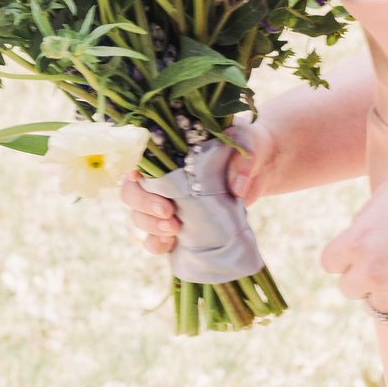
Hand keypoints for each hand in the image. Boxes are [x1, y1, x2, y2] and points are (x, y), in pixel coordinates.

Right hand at [119, 116, 279, 253]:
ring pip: (139, 218)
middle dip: (143, 205)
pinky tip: (170, 244)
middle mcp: (159, 179)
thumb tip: (236, 187)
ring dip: (150, 227)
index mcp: (167, 151)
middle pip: (131, 193)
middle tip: (169, 212)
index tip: (144, 180)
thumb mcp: (247, 142)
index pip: (135, 160)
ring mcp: (164, 204)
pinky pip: (154, 239)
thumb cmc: (244, 146)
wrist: (256, 170)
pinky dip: (156, 244)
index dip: (133, 173)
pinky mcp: (175, 226)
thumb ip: (243, 156)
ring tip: (174, 228)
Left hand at [319, 167, 387, 332]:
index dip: (346, 255)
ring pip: (373, 306)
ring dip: (385, 293)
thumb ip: (366, 216)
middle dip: (365, 274)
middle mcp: (370, 271)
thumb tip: (356, 233)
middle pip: (349, 287)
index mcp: (357, 239)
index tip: (364, 249)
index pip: (330, 262)